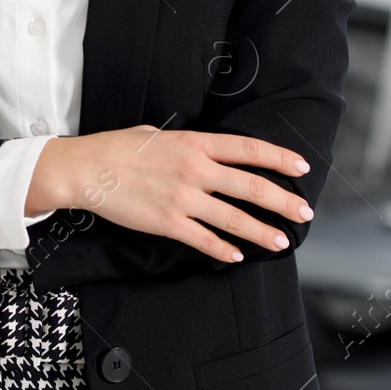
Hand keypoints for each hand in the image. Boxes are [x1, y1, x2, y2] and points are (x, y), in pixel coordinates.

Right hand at [28, 126, 313, 263]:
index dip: (278, 158)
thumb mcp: (158, 134)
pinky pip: (203, 239)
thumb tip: (204, 151)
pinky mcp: (167, 222)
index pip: (247, 149)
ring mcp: (182, 198)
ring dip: (261, 232)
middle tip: (304, 211)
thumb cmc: (117, 148)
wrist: (86, 169)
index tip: (301, 167)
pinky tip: (237, 255)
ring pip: (233, 218)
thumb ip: (187, 144)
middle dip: (282, 201)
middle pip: (249, 186)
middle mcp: (194, 170)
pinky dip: (222, 249)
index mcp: (194, 143)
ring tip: (281, 241)